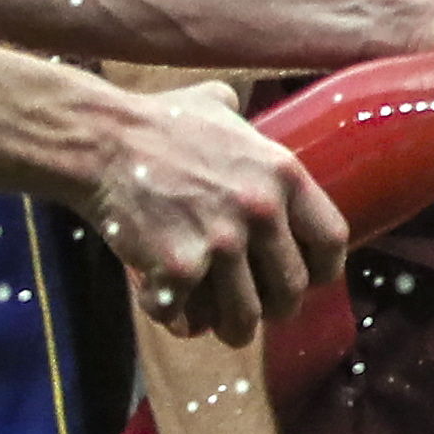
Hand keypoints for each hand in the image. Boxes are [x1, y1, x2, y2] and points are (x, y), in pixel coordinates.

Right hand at [94, 84, 349, 344]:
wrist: (102, 141)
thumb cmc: (159, 122)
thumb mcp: (219, 105)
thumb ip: (245, 123)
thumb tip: (248, 119)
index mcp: (283, 174)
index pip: (332, 240)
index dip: (323, 269)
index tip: (309, 279)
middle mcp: (261, 211)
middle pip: (291, 290)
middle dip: (276, 308)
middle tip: (259, 309)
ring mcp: (220, 243)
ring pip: (244, 318)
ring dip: (232, 328)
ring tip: (220, 325)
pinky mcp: (178, 269)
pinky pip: (187, 318)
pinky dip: (177, 319)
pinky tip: (168, 304)